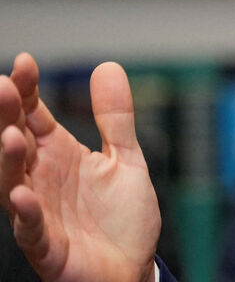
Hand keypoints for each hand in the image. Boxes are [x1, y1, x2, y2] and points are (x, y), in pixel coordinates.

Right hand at [0, 53, 160, 281]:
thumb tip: (108, 66)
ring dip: (8, 161)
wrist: (133, 268)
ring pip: (13, 184)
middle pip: (16, 144)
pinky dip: (25, 213)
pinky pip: (30, 230)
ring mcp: (40, 213)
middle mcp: (42, 179)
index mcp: (59, 155)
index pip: (35, 116)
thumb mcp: (126, 159)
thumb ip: (115, 118)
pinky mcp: (47, 247)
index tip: (25, 62)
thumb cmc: (122, 218)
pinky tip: (22, 195)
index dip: (27, 91)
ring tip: (11, 135)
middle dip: (8, 117)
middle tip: (4, 86)